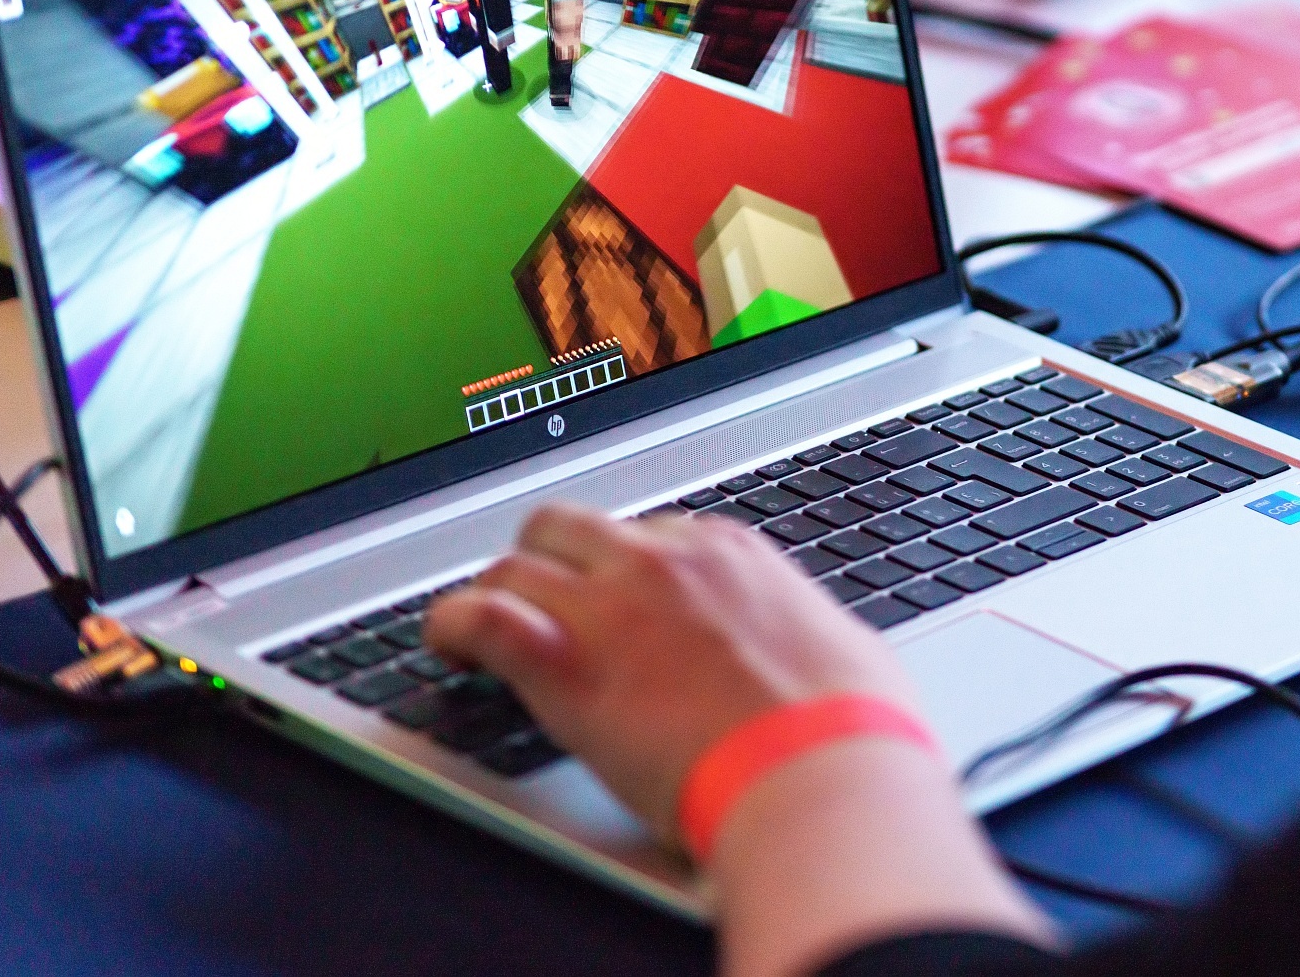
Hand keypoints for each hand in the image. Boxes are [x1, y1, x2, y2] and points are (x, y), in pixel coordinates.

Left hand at [424, 505, 913, 842]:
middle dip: (551, 562)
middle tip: (547, 605)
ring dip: (501, 595)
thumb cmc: (849, 725)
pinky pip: (478, 616)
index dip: (626, 573)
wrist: (817, 770)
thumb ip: (813, 638)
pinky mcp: (564, 664)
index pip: (651, 536)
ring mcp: (610, 605)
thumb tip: (832, 656)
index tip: (623, 603)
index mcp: (729, 555)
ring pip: (516, 563)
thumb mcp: (846, 653)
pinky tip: (450, 647)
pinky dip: (452, 627)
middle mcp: (664, 562)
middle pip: (571, 528)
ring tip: (488, 631)